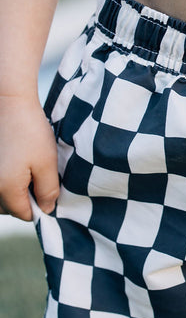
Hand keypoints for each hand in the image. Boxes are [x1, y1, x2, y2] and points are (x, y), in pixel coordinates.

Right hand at [0, 94, 59, 220]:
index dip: (40, 207)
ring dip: (13, 191)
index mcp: (6, 189)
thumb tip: (46, 209)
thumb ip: (48, 190)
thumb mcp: (47, 163)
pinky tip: (16, 165)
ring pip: (0, 198)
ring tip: (28, 171)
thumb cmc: (30, 131)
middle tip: (39, 178)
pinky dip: (5, 181)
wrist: (10, 103)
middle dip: (25, 200)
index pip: (24, 214)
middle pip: (9, 208)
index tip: (49, 190)